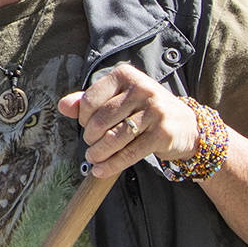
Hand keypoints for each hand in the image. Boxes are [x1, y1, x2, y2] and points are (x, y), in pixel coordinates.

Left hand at [57, 64, 199, 177]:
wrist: (185, 125)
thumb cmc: (144, 110)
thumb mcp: (118, 99)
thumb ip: (89, 101)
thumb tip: (62, 106)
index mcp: (126, 75)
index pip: (90, 99)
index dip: (83, 117)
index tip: (87, 126)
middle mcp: (142, 89)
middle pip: (101, 120)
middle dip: (90, 137)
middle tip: (91, 144)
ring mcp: (155, 111)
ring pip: (114, 138)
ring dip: (98, 153)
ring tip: (93, 158)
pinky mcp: (162, 133)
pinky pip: (129, 153)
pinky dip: (112, 164)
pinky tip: (101, 170)